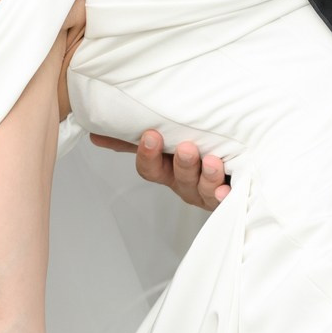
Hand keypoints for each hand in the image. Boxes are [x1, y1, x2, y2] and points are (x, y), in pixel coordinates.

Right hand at [90, 128, 228, 208]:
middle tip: (185, 148)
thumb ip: (132, 138)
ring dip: (206, 175)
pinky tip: (226, 189)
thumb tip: (95, 132)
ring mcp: (208, 192)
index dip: (149, 155)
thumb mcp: (165, 142)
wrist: (236, 161)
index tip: (151, 136)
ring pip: (203, 188)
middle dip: (182, 164)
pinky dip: (226, 195)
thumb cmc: (196, 148)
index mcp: (168, 170)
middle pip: (179, 179)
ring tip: (211, 160)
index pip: (151, 169)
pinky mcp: (234, 195)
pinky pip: (229, 200)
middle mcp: (186, 184)